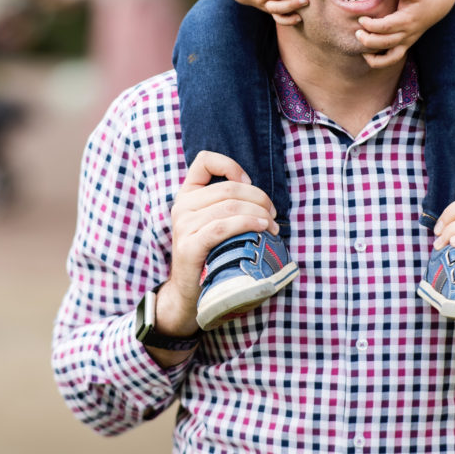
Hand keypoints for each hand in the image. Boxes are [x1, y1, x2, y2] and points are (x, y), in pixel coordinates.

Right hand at [153, 152, 278, 335]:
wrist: (189, 292)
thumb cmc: (210, 255)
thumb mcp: (213, 223)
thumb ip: (226, 203)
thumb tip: (259, 196)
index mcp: (187, 195)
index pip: (204, 161)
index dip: (230, 165)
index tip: (247, 182)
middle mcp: (182, 206)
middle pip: (229, 188)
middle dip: (259, 197)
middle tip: (272, 214)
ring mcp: (184, 226)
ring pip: (230, 206)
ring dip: (259, 213)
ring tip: (272, 226)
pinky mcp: (190, 246)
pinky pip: (222, 227)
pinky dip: (247, 224)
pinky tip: (262, 228)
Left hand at [355, 0, 449, 66]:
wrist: (437, 5)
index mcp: (407, 20)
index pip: (386, 27)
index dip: (371, 25)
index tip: (361, 18)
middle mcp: (407, 34)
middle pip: (385, 43)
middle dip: (368, 40)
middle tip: (357, 32)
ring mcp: (406, 42)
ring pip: (389, 57)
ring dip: (372, 54)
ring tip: (361, 45)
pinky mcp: (405, 46)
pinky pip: (392, 60)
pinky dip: (379, 62)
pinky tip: (366, 55)